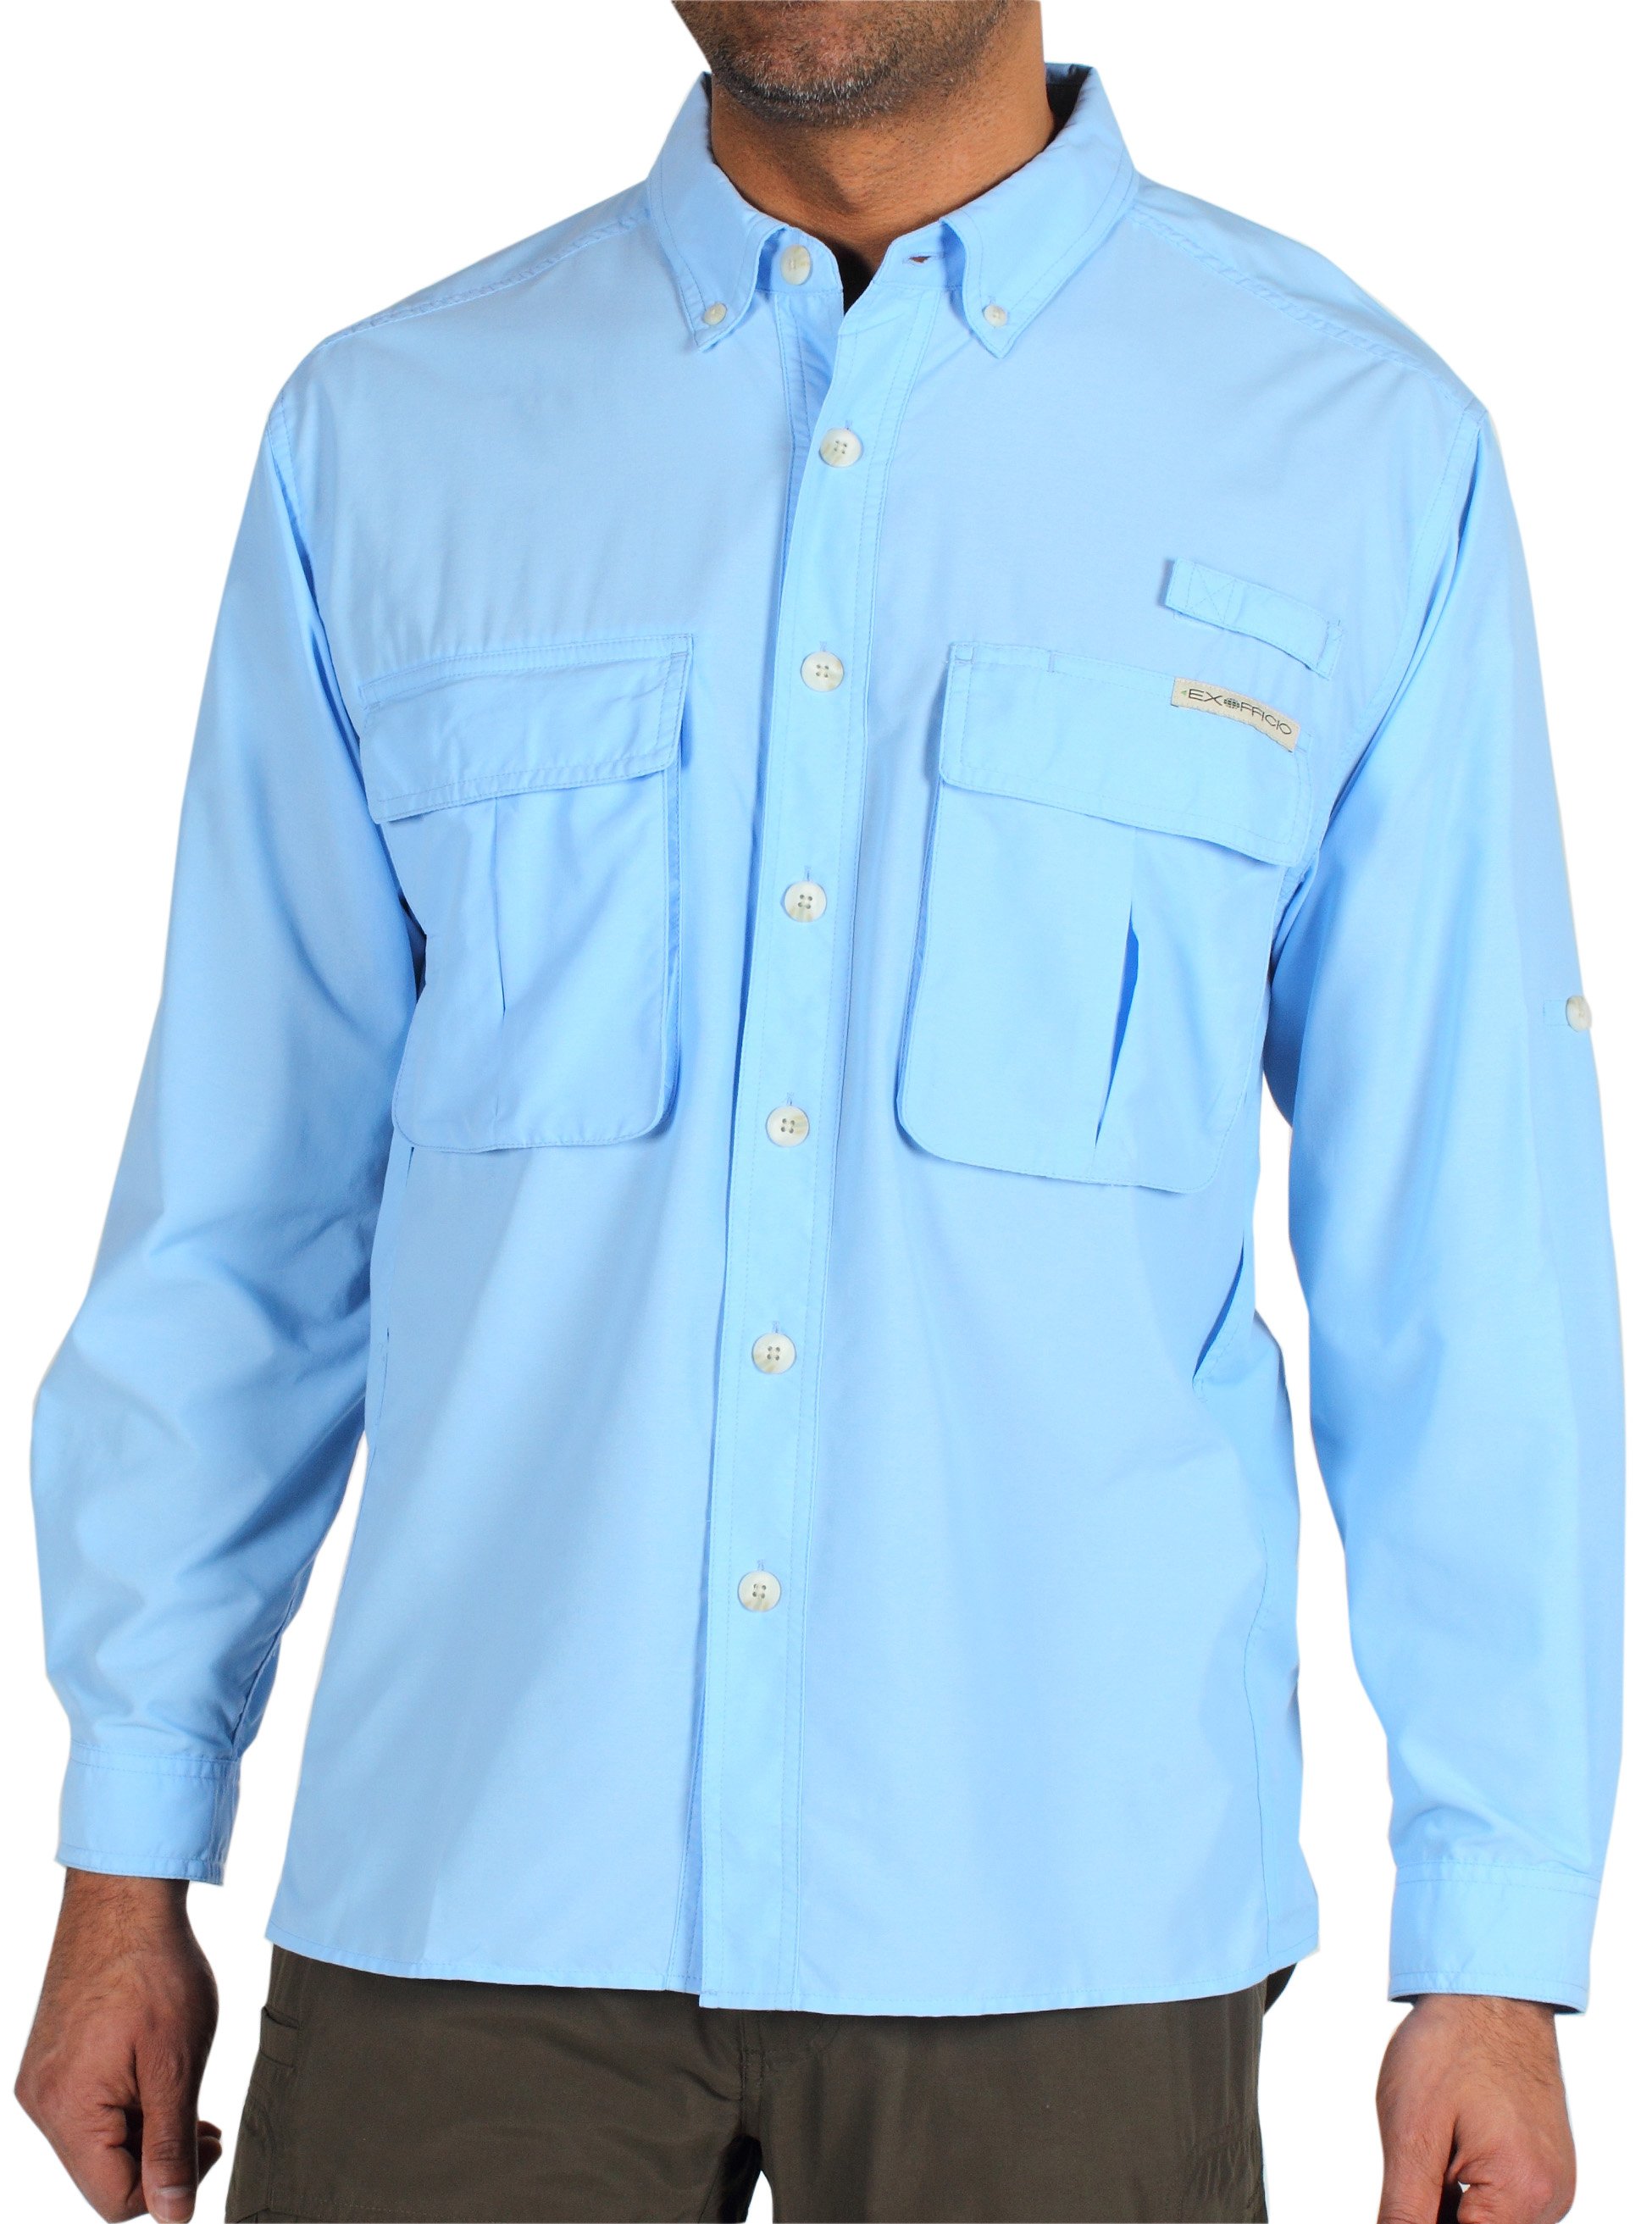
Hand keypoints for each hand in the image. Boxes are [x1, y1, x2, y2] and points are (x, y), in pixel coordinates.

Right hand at [15, 1870, 220, 2221]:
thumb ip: (171, 2146)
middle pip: (102, 2173)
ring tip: (183, 2090)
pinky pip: (88, 2106)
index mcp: (68, 2113)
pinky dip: (127, 2102)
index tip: (206, 2145)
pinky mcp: (52, 2057)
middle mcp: (42, 2103)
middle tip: (204, 2122)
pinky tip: (157, 2072)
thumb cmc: (155, 1973)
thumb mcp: (176, 2066)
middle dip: (158, 2156)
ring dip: (145, 2127)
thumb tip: (173, 2215)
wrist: (123, 1899)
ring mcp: (42, 2078)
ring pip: (97, 2140)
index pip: (113, 2200)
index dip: (166, 2189)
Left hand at [1376, 1994, 1573, 2222]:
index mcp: (1521, 2193)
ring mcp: (1552, 2184)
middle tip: (1417, 2159)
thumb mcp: (1411, 2132)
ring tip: (1435, 2141)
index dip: (1424, 2222)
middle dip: (1436, 2209)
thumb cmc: (1450, 2046)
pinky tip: (1450, 2144)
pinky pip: (1504, 2201)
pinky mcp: (1545, 2169)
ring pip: (1488, 2220)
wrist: (1491, 1992)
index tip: (1409, 2185)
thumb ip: (1405, 2209)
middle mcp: (1549, 2199)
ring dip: (1451, 2201)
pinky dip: (1469, 2188)